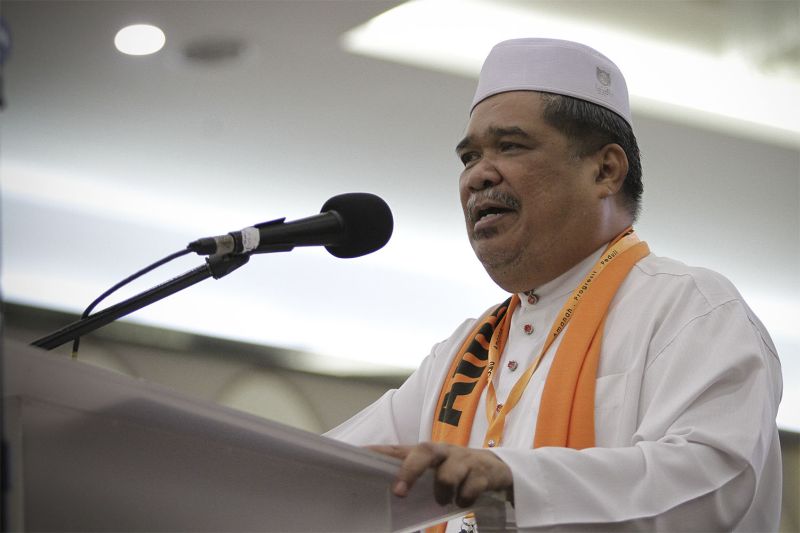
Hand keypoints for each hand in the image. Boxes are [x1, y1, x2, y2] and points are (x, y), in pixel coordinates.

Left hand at [368, 442, 512, 507]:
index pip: (397, 449)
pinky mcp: (482, 471)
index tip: (358, 455)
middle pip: (424, 451)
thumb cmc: (455, 471)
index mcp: (426, 453)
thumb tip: (388, 493)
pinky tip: (465, 501)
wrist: (497, 468)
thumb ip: (413, 475)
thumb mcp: (433, 470)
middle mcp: (443, 452)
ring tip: (444, 501)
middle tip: (399, 493)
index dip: (378, 451)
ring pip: (448, 474)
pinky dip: (465, 499)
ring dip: (442, 493)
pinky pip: (470, 488)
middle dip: (410, 471)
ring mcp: (463, 460)